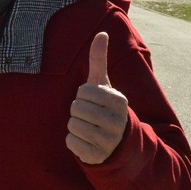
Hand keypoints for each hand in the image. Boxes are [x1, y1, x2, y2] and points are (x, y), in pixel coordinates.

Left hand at [66, 32, 128, 164]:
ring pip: (72, 125)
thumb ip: (99, 59)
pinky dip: (73, 142)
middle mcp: (117, 121)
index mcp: (119, 101)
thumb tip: (102, 33)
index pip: (84, 91)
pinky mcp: (97, 156)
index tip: (94, 101)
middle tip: (90, 116)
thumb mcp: (104, 84)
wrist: (117, 142)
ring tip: (89, 128)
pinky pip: (71, 143)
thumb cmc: (105, 107)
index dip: (84, 95)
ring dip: (75, 126)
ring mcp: (108, 141)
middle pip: (76, 108)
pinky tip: (86, 142)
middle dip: (78, 110)